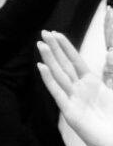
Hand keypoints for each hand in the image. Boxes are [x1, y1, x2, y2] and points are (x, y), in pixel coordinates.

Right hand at [37, 31, 112, 145]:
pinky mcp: (70, 112)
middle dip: (54, 49)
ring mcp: (73, 100)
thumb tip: (111, 52)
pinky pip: (57, 93)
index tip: (56, 33)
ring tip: (40, 45)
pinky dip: (49, 80)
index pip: (75, 61)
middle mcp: (79, 90)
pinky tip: (41, 67)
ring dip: (50, 60)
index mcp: (92, 84)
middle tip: (43, 33)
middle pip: (64, 65)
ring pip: (59, 75)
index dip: (66, 47)